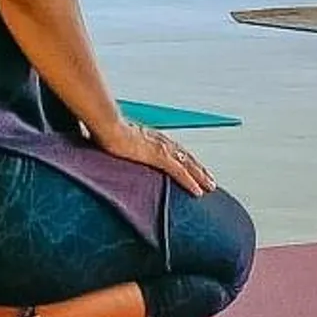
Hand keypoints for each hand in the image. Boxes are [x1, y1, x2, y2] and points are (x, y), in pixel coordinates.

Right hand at [99, 117, 213, 196]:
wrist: (107, 125)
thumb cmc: (106, 130)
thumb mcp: (118, 139)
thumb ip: (122, 146)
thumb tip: (115, 150)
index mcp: (153, 138)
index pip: (175, 150)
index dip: (186, 159)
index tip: (193, 167)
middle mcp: (161, 142)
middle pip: (186, 157)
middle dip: (199, 169)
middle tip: (209, 180)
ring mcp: (162, 149)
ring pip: (188, 165)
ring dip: (200, 176)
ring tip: (210, 186)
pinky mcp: (159, 157)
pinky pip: (179, 172)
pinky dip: (190, 182)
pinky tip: (198, 191)